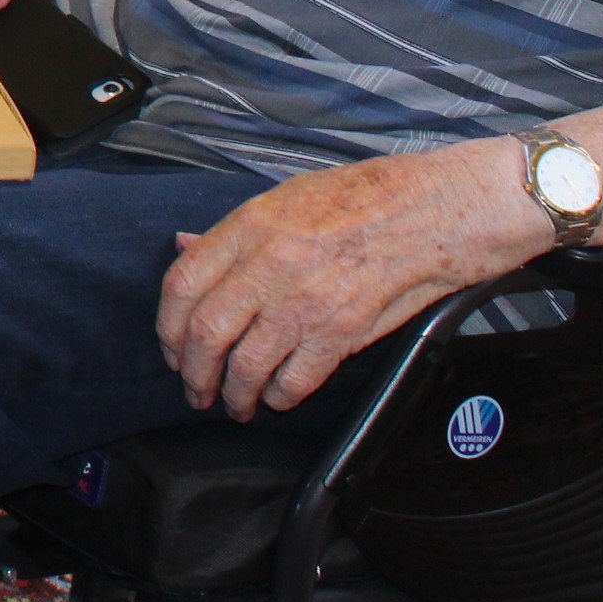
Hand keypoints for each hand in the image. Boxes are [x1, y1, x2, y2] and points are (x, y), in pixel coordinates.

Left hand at [158, 143, 541, 419]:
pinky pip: (295, 381)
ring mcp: (305, 301)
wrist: (435, 210)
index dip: (167, 325)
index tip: (173, 346)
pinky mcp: (342, 332)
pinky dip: (279, 398)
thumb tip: (185, 247)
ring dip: (233, 395)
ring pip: (245, 366)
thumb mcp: (287, 197)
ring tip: (234, 404)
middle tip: (196, 388)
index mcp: (250, 226)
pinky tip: (277, 398)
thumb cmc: (366, 198)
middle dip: (193, 372)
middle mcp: (270, 265)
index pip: (182, 284)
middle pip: (205, 334)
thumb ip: (233, 232)